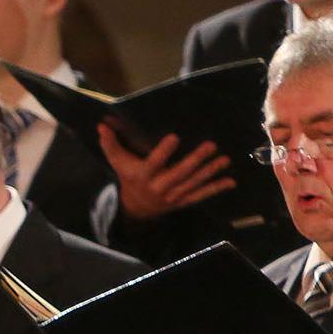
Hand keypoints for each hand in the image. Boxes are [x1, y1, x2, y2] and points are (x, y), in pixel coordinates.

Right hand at [99, 126, 234, 220]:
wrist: (136, 208)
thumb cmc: (129, 178)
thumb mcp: (117, 162)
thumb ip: (110, 144)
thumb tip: (101, 125)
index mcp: (143, 175)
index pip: (154, 163)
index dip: (164, 152)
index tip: (174, 137)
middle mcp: (159, 187)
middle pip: (180, 173)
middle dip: (196, 160)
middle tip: (210, 145)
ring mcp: (173, 196)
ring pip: (193, 183)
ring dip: (210, 172)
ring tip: (224, 159)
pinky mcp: (183, 201)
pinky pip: (201, 195)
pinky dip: (216, 189)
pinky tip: (230, 181)